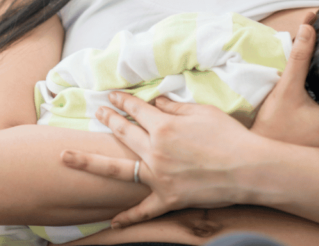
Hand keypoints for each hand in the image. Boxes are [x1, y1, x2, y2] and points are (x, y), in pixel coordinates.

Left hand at [60, 91, 248, 228]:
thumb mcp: (203, 111)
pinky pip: (144, 210)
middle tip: (96, 112)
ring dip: (91, 162)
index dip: (123, 101)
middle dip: (108, 120)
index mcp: (164, 126)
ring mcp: (159, 176)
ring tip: (68, 156)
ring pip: (119, 169)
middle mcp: (155, 150)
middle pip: (123, 133)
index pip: (136, 110)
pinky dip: (127, 217)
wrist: (249, 168)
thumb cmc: (230, 136)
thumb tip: (157, 101)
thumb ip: (175, 107)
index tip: (113, 96)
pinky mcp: (168, 198)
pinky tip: (111, 221)